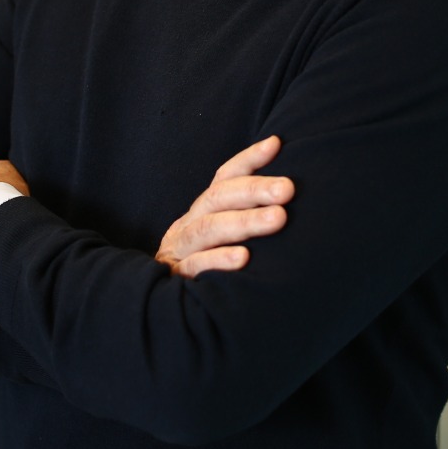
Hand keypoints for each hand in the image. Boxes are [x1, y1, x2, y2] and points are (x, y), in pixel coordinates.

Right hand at [156, 136, 293, 277]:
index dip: (248, 159)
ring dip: (245, 222)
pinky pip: (195, 266)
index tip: (276, 144)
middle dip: (254, 190)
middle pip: (218, 199)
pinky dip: (218, 260)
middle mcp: (188, 224)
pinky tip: (244, 259)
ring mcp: (180, 250)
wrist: (159, 304)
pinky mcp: (176, 279)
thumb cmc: (205, 263)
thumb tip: (288, 188)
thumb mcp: (221, 234)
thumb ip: (245, 213)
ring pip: (208, 229)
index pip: (224, 178)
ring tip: (278, 218)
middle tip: (288, 189)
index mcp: (202, 210)